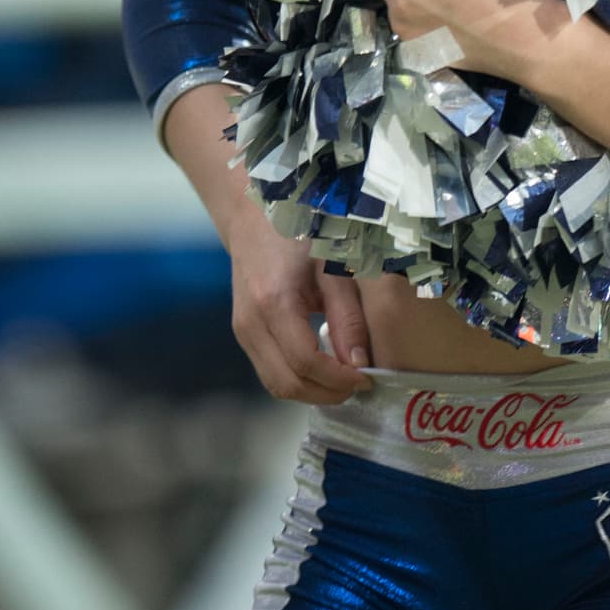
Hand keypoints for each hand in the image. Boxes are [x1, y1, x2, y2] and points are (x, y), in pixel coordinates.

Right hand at [228, 200, 374, 405]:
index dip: (338, 380)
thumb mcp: (334, 267)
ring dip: (312, 392)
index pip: (305, 363)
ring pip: (276, 384)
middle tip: (358, 385)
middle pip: (287, 384)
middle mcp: (251, 323)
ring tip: (343, 380)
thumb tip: (359, 364)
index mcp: (274, 302)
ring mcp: (242, 331)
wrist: (255, 216)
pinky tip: (323, 368)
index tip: (367, 379)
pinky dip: (298, 379)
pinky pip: (270, 371)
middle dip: (326, 394)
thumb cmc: (302, 232)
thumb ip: (348, 317)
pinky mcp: (243, 333)